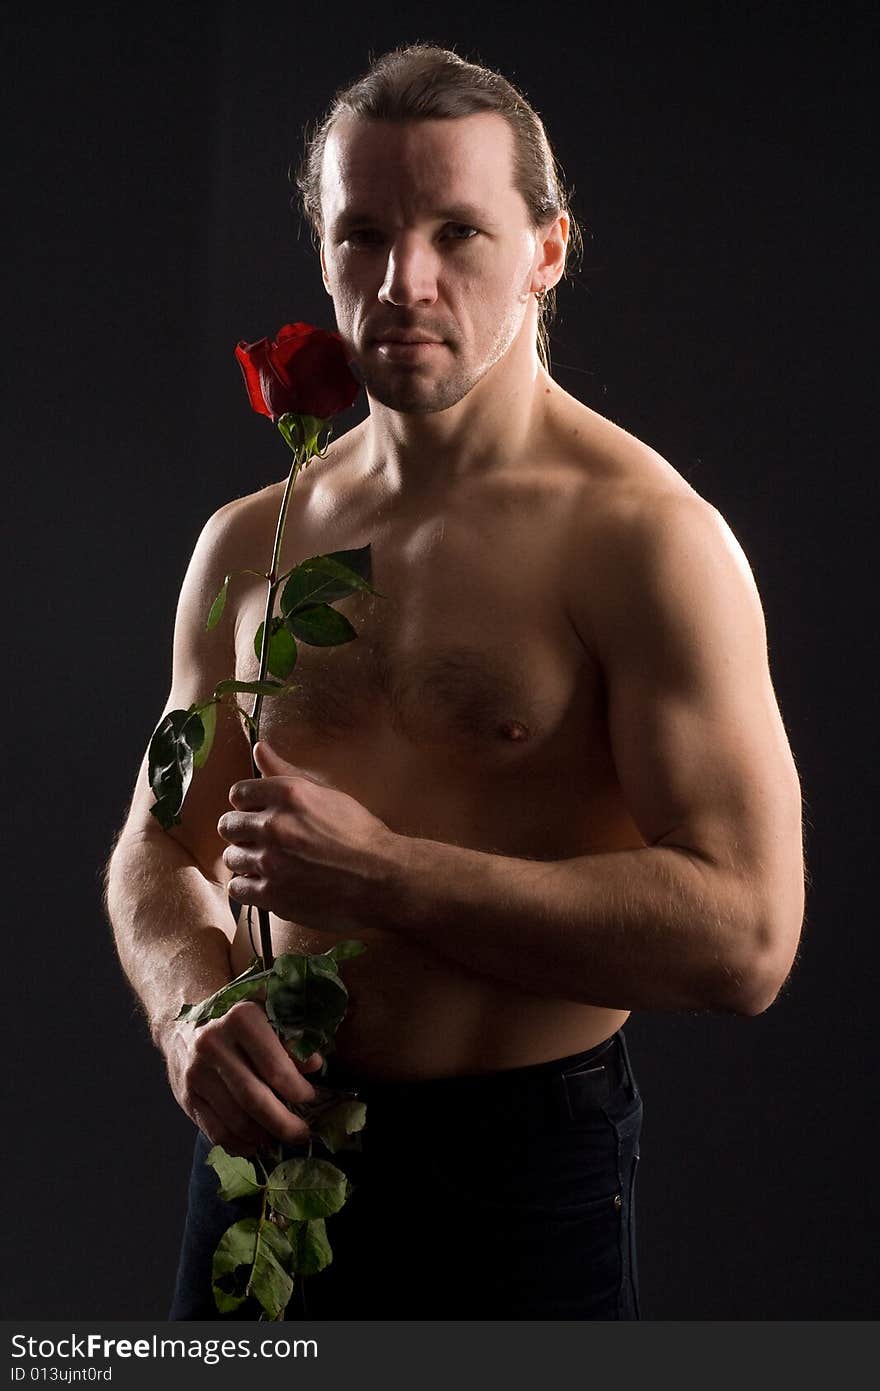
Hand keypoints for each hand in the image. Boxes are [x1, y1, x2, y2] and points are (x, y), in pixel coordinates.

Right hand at [162, 999, 323, 1155]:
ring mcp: (196, 1072)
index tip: (310, 1097)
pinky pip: (215, 1131)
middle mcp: (214, 1044)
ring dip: (263, 1136)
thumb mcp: (267, 1015)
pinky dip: (239, 1144)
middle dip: (284, 1123)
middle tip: (302, 1133)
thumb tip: (312, 1064)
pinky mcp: (186, 1097)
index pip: (275, 1067)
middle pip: (255, 1099)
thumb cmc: (237, 1023)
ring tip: (279, 1138)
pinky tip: (254, 1143)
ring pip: (236, 1120)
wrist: (183, 1027)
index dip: (297, 1089)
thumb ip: (291, 1038)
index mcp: (241, 1018)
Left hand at [218, 739, 398, 930]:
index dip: (247, 804)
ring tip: (266, 864)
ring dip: (245, 860)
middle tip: (261, 840)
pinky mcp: (272, 895)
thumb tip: (259, 748)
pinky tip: (265, 883)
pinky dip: (248, 886)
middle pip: (228, 826)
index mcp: (288, 794)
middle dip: (241, 832)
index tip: (258, 814)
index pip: (238, 794)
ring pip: (231, 858)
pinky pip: (238, 888)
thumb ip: (285, 771)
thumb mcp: (326, 793)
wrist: (380, 877)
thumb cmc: (358, 833)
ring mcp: (270, 862)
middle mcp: (274, 825)